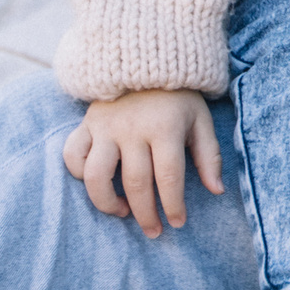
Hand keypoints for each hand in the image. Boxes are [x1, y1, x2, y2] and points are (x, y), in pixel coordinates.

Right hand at [63, 88, 224, 236]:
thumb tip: (216, 191)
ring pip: (96, 176)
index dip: (173, 205)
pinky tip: (98, 184)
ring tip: (123, 212)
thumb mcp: (200, 119)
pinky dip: (78, 175)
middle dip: (145, 214)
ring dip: (107, 202)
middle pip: (135, 183)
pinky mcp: (86, 125)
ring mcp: (105, 128)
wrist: (145, 58)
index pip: (168, 177)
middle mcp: (132, 129)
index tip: (178, 223)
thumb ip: (209, 155)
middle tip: (154, 231)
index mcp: (165, 127)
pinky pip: (72, 156)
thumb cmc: (178, 95)